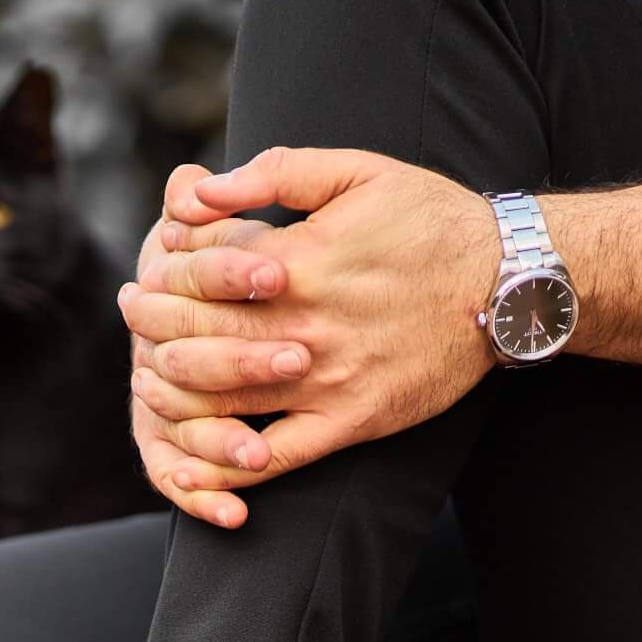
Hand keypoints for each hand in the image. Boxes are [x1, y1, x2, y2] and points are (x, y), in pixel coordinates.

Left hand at [119, 148, 498, 522]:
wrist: (509, 284)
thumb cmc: (431, 220)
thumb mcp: (357, 172)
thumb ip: (274, 172)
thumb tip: (199, 187)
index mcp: (301, 263)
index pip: (203, 277)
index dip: (162, 277)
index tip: (143, 276)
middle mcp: (307, 328)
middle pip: (200, 338)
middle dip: (153, 331)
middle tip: (132, 322)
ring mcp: (326, 382)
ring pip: (224, 401)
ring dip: (173, 397)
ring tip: (147, 381)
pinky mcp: (349, 424)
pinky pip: (274, 458)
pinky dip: (226, 468)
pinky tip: (192, 468)